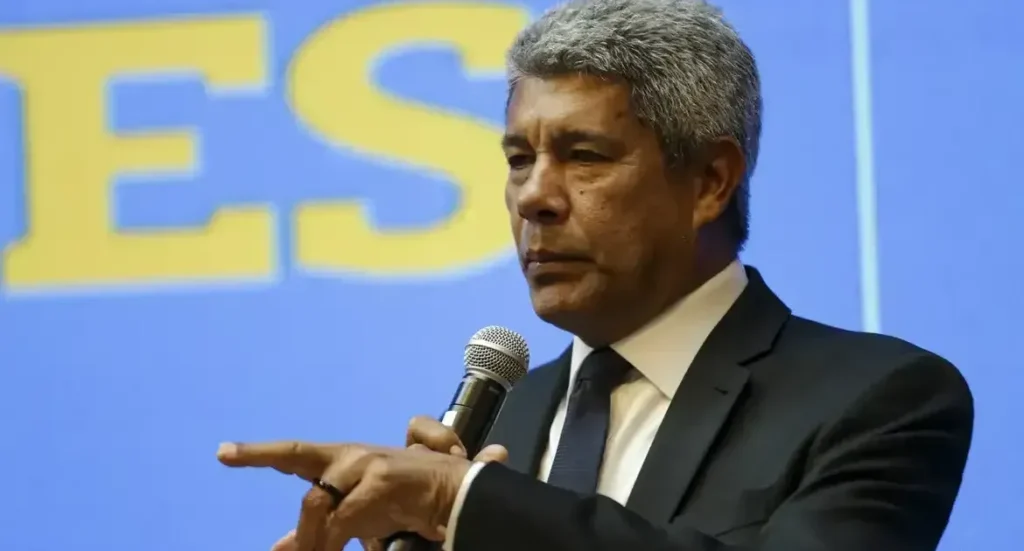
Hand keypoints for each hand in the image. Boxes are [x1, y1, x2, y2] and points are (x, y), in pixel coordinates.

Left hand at [263, 417, 508, 550]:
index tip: (223, 453)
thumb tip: (280, 547)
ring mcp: (365, 465)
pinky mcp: (379, 482)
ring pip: (315, 504)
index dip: (257, 453)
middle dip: (276, 484)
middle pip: (300, 468)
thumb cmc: (410, 506)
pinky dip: (329, 543)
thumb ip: (322, 531)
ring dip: (311, 540)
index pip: (295, 454)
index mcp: (345, 461)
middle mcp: (351, 456)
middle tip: (250, 490)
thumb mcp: (359, 520)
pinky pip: (340, 521)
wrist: (463, 498)